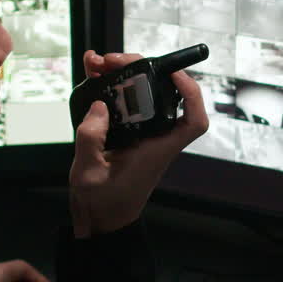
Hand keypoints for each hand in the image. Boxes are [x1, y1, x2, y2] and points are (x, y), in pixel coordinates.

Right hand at [69, 50, 208, 237]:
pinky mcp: (129, 134)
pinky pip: (126, 104)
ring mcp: (143, 135)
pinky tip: (95, 77)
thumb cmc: (101, 203)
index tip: (171, 73)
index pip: (193, 121)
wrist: (100, 220)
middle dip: (140, 70)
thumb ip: (91, 138)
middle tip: (111, 61)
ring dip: (123, 75)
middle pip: (163, 94)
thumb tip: (99, 105)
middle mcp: (156, 138)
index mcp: (157, 150)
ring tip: (97, 64)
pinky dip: (113, 88)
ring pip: (142, 95)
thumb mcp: (89, 173)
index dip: (191, 93)